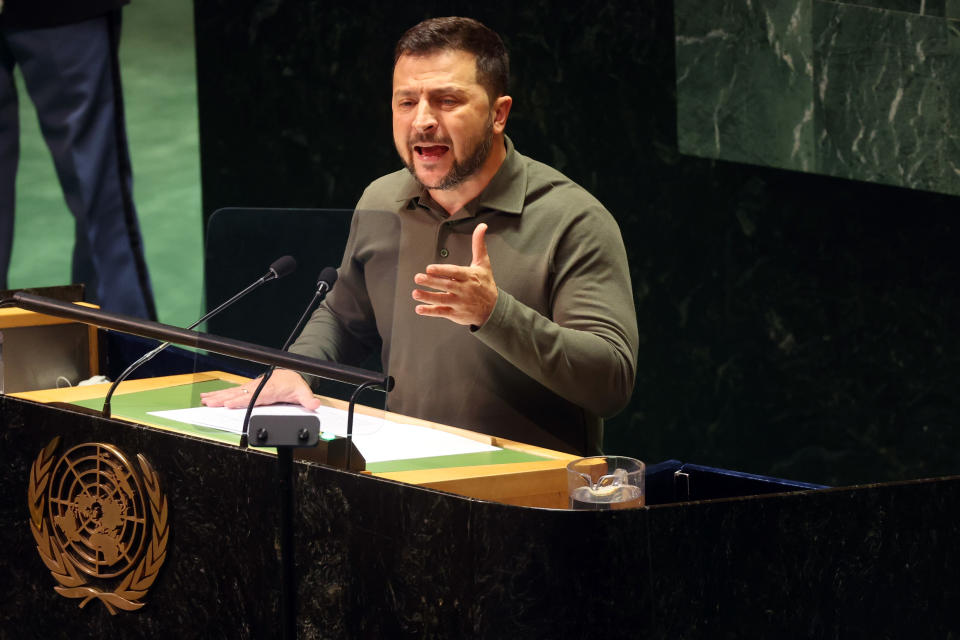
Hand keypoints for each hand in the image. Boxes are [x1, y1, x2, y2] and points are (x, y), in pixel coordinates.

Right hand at [199, 369, 321, 409]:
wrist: (291, 374)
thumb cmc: (294, 384)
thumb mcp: (304, 392)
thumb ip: (308, 400)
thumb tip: (315, 404)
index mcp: (270, 389)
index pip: (254, 396)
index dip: (242, 400)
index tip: (230, 404)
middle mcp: (258, 387)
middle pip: (239, 393)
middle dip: (224, 398)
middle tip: (210, 403)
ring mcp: (251, 387)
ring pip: (232, 391)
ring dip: (218, 396)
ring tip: (205, 400)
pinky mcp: (247, 388)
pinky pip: (231, 391)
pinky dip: (218, 394)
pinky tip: (208, 398)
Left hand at [412, 223, 497, 325]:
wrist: (493, 310)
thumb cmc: (486, 284)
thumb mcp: (484, 264)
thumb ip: (479, 245)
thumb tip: (482, 226)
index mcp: (469, 277)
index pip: (455, 272)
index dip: (442, 270)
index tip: (430, 268)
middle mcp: (464, 290)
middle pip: (446, 285)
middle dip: (431, 282)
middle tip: (418, 278)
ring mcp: (459, 303)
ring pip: (442, 299)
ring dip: (428, 297)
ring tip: (415, 293)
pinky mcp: (456, 313)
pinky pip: (441, 312)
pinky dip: (430, 311)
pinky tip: (419, 308)